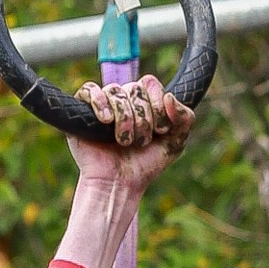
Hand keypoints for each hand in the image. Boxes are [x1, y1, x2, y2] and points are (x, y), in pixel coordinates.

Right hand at [65, 73, 195, 189]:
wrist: (120, 184)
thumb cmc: (145, 165)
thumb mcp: (175, 142)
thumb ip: (185, 118)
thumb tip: (168, 96)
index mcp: (143, 102)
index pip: (150, 83)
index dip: (156, 104)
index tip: (159, 129)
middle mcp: (123, 100)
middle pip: (134, 88)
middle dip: (142, 119)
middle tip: (139, 143)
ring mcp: (103, 105)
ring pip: (115, 91)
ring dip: (125, 120)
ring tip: (124, 142)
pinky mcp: (83, 111)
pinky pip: (89, 90)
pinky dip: (99, 102)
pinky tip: (106, 121)